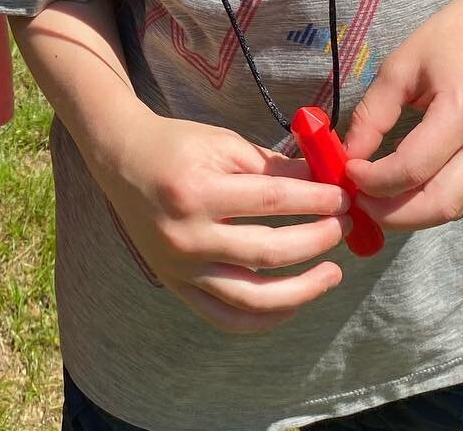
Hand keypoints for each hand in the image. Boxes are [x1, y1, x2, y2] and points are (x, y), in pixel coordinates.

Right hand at [95, 110, 351, 332]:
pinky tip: (293, 302)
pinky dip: (265, 319)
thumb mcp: (223, 143)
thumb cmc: (176, 145)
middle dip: (316, 239)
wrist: (121, 158)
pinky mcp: (177, 285)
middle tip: (342, 227)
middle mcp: (186, 235)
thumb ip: (272, 166)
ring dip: (302, 290)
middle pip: (268, 251)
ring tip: (332, 273)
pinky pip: (227, 318)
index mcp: (197, 190)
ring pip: (252, 299)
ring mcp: (180, 267)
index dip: (314, 201)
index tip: (342, 197)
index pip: (271, 201)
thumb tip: (323, 184)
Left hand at [344, 0, 462, 229]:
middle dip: (395, 214)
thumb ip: (373, 114)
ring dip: (418, 214)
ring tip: (382, 200)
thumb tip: (348, 155)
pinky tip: (415, 189)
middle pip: (441, 205)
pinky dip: (441, 201)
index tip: (349, 171)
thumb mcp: (400, 66)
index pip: (413, 169)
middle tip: (361, 203)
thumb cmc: (449, 39)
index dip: (375, 180)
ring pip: (460, 209)